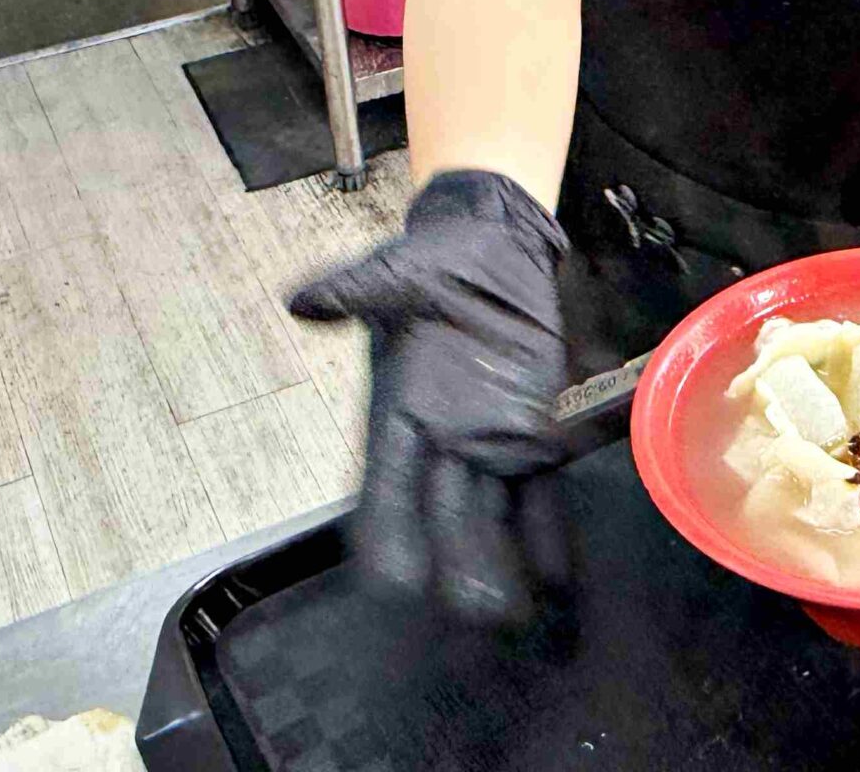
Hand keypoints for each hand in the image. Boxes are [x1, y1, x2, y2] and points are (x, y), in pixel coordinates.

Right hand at [287, 169, 572, 623]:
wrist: (496, 243)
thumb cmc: (440, 259)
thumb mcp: (399, 269)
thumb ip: (357, 290)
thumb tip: (303, 300)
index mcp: (398, 411)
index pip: (384, 486)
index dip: (386, 534)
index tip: (389, 583)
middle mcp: (441, 440)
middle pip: (443, 516)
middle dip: (456, 566)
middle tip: (470, 615)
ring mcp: (489, 441)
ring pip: (490, 515)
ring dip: (501, 563)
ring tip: (514, 616)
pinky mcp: (535, 432)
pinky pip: (539, 491)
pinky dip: (546, 532)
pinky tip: (556, 573)